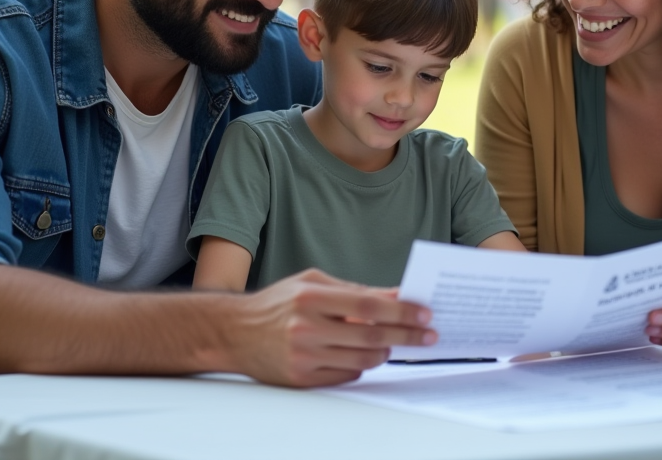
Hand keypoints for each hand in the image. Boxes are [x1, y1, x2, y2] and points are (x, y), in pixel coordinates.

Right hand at [216, 268, 435, 386]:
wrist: (233, 332)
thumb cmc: (277, 304)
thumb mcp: (311, 283)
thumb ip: (353, 289)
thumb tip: (395, 294)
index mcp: (310, 297)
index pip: (368, 305)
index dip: (401, 310)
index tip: (424, 314)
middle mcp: (306, 328)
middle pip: (371, 336)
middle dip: (406, 335)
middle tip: (428, 335)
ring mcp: (303, 356)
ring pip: (362, 361)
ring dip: (385, 353)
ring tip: (393, 344)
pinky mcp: (301, 379)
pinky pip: (346, 376)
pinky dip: (361, 367)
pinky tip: (362, 356)